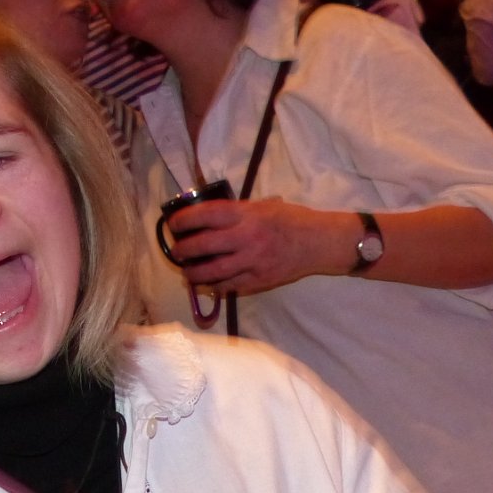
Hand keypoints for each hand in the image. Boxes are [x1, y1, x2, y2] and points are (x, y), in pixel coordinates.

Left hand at [164, 198, 346, 294]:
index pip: (206, 215)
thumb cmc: (291, 220)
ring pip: (212, 272)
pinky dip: (215, 286)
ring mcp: (252, 262)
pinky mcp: (259, 281)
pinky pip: (229, 286)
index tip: (173, 224)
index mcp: (247, 214)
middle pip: (203, 245)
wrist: (319, 243)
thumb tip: (206, 216)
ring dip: (194, 273)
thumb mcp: (264, 206)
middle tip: (177, 251)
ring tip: (187, 272)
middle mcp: (247, 237)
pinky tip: (207, 284)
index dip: (184, 220)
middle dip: (183, 250)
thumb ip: (237, 211)